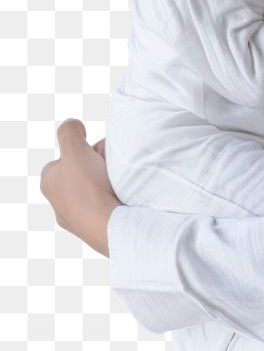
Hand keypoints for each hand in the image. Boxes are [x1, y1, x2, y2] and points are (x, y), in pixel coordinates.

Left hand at [40, 119, 122, 256]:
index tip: (95, 152)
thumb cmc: (87, 187)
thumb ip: (68, 130)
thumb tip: (73, 126)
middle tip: (110, 163)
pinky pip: (106, 203)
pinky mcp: (95, 227)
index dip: (83, 149)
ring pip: (95, 186)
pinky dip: (114, 196)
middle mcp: (59, 202)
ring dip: (108, 178)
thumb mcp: (73, 147)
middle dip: (98, 161)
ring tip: (119, 178)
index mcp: (50, 183)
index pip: (66, 156)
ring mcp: (77, 218)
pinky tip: (121, 194)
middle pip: (83, 169)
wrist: (108, 225)